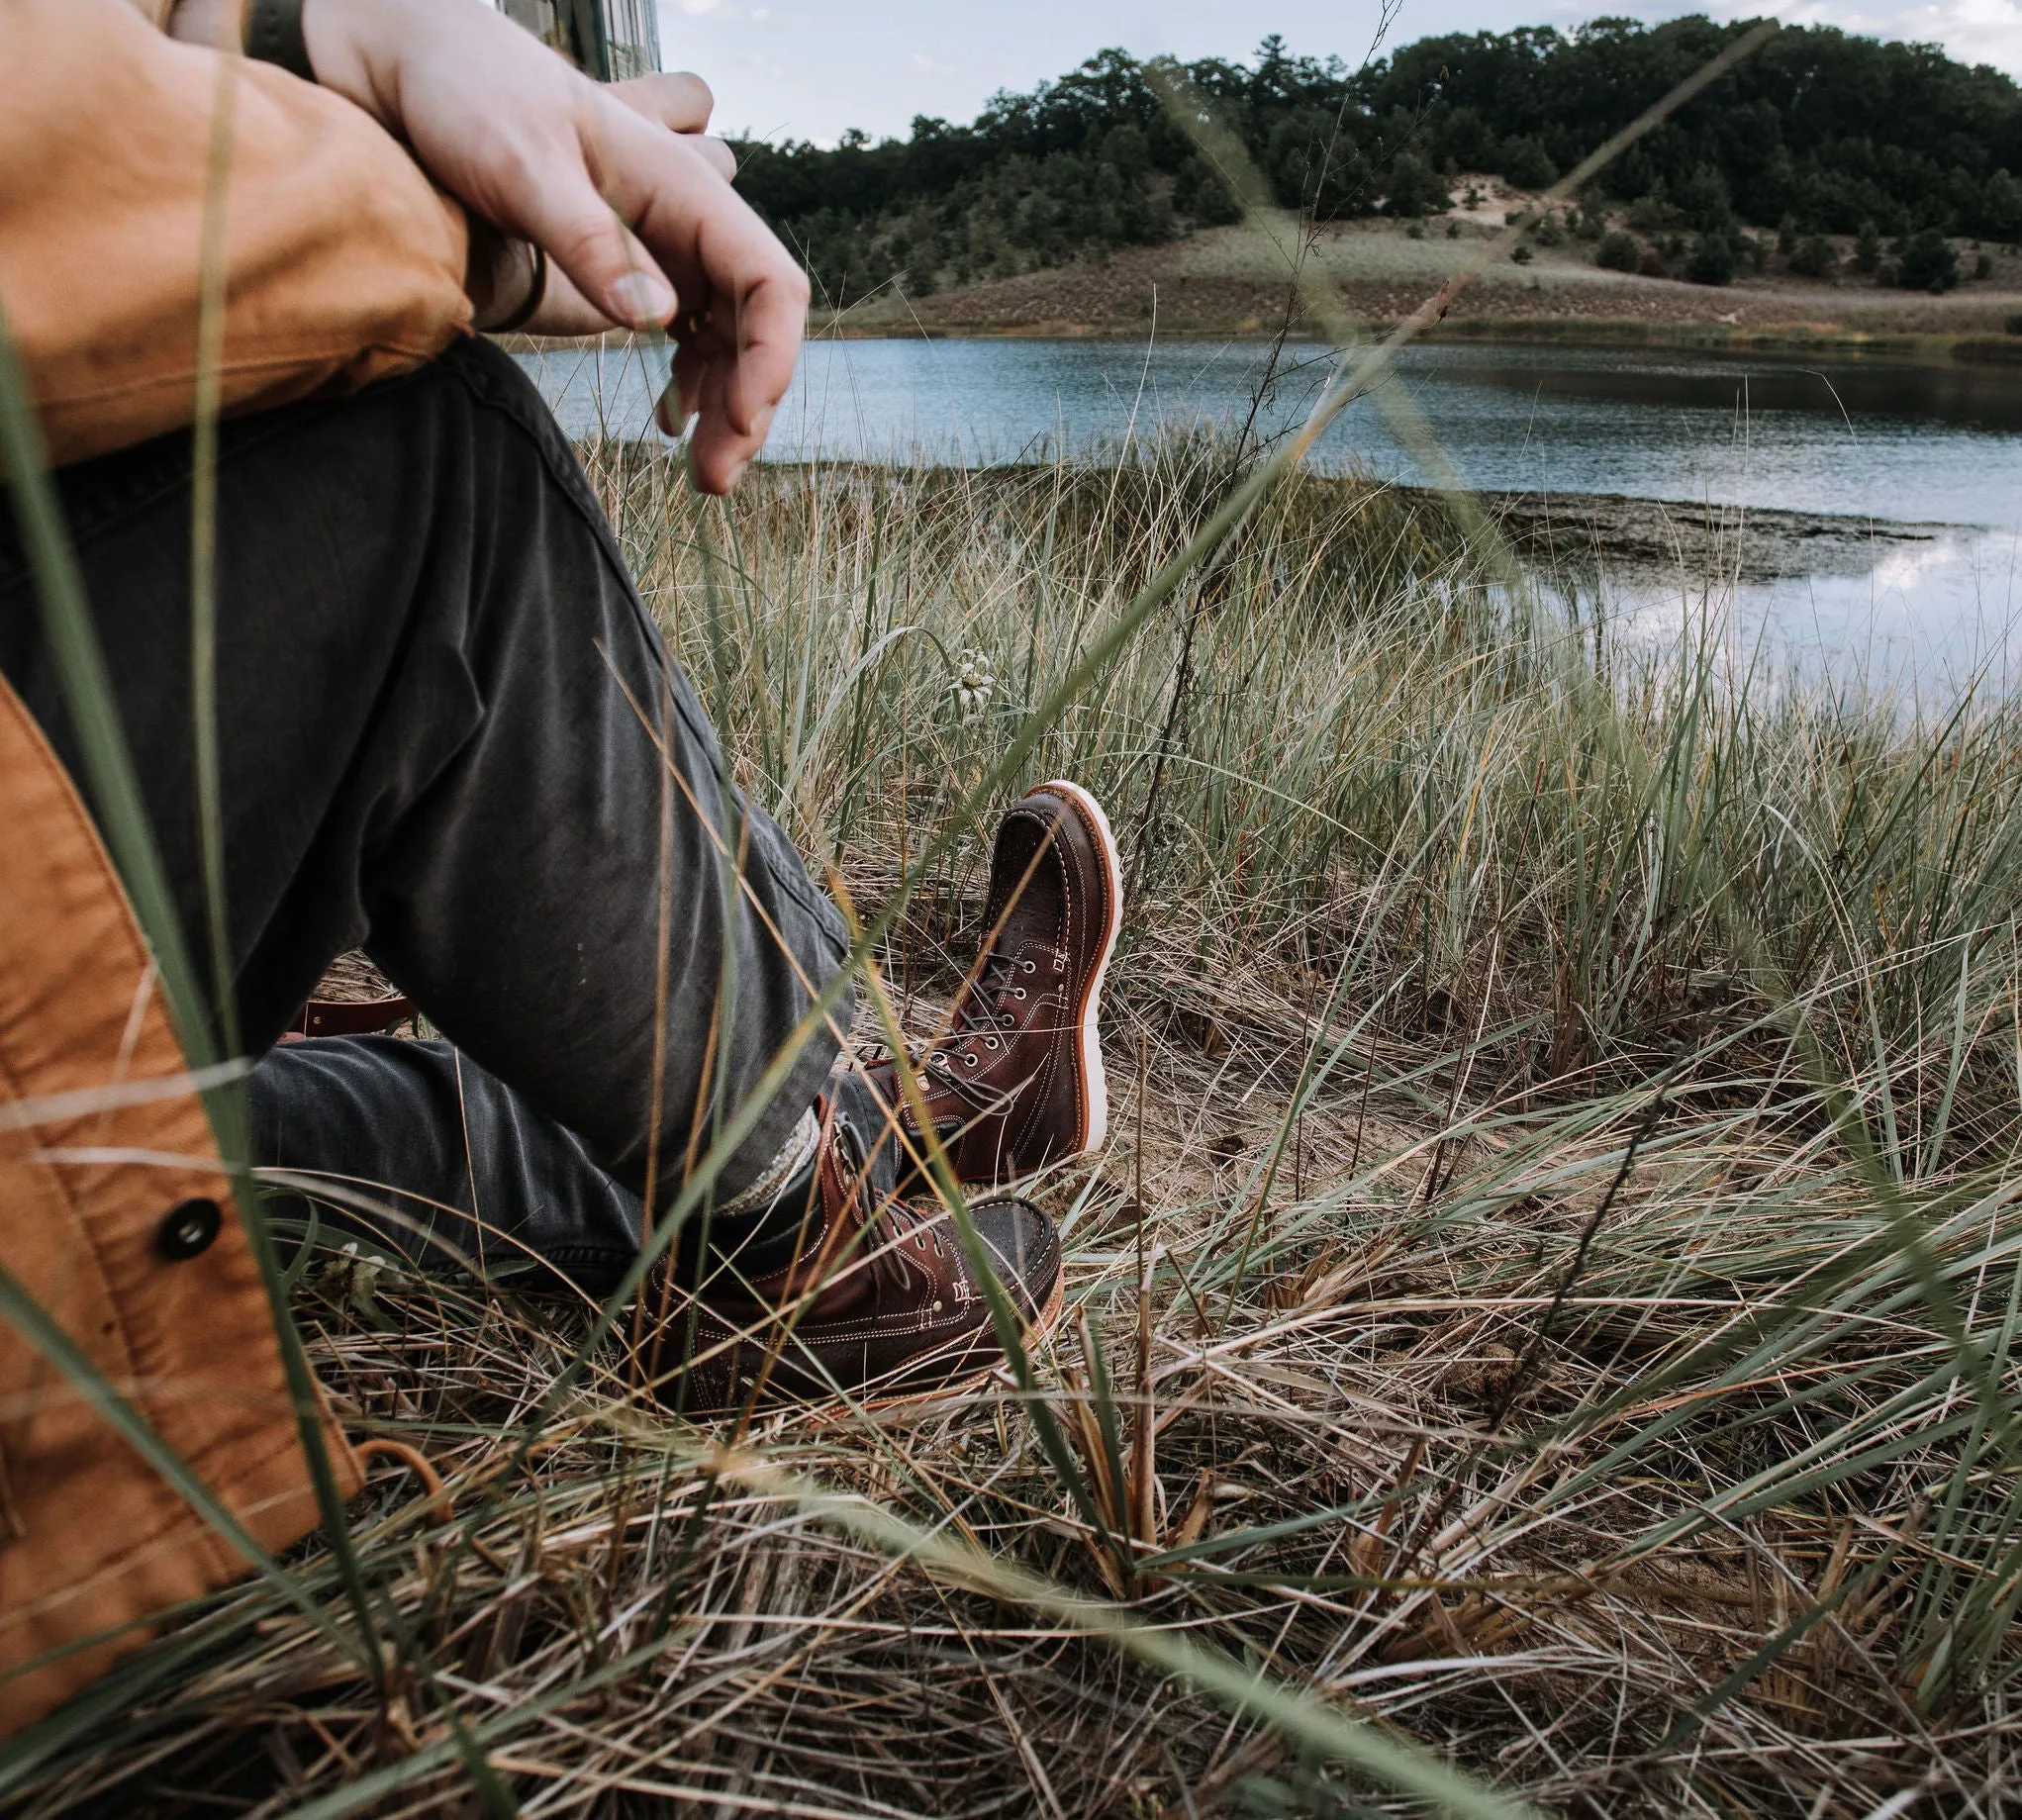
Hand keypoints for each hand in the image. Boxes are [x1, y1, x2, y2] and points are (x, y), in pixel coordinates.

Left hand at [174, 0, 802, 491]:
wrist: (417, 71)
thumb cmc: (468, 99)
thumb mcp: (519, 167)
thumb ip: (589, 242)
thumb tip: (662, 317)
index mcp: (680, 188)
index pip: (771, 282)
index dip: (771, 359)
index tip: (739, 422)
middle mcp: (687, 219)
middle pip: (758, 325)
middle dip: (749, 404)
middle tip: (713, 479)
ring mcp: (665, 246)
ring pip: (730, 340)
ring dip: (724, 407)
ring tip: (697, 471)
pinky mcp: (633, 267)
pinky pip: (690, 337)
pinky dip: (691, 386)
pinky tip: (666, 421)